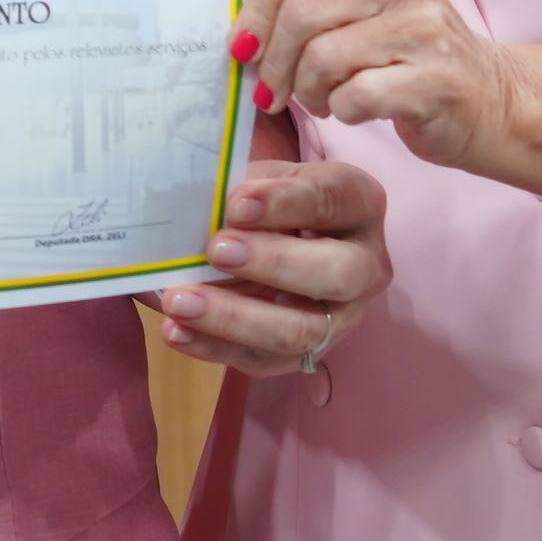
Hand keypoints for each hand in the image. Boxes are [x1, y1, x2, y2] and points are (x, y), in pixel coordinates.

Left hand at [150, 157, 392, 374]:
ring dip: (235, 318)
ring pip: (301, 330)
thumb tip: (194, 212)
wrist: (277, 239)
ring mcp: (341, 318)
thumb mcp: (260, 180)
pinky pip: (265, 360)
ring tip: (178, 301)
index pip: (333, 199)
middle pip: (337, 273)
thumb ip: (237, 191)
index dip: (287, 202)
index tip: (236, 205)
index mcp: (357, 204)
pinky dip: (216, 348)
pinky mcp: (307, 354)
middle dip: (273, 263)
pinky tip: (177, 331)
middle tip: (216, 250)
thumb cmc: (268, 201)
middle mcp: (365, 265)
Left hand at [239, 0, 521, 171]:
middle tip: (274, 90)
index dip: (255, 12)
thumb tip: (240, 34)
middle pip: (301, 13)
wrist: (487, 96)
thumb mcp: (357, 3)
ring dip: (307, 90)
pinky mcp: (436, 79)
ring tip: (320, 98)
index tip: (243, 48)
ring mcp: (425, 26)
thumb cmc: (403, 51)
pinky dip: (339, 110)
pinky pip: (353, 96)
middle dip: (274, 61)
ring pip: (322, 56)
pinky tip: (350, 109)